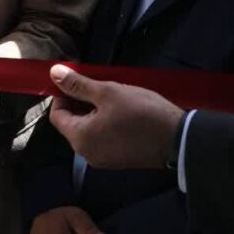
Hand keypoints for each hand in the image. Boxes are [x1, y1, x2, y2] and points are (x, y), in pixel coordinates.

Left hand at [48, 64, 183, 168]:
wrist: (179, 139)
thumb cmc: (142, 113)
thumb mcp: (108, 92)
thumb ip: (78, 85)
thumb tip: (54, 74)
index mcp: (80, 138)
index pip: (56, 115)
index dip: (62, 95)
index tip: (75, 80)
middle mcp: (87, 153)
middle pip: (71, 124)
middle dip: (78, 102)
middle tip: (95, 84)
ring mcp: (103, 159)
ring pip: (87, 130)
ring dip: (92, 111)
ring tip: (110, 95)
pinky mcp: (118, 160)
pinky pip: (102, 138)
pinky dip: (104, 123)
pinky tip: (119, 110)